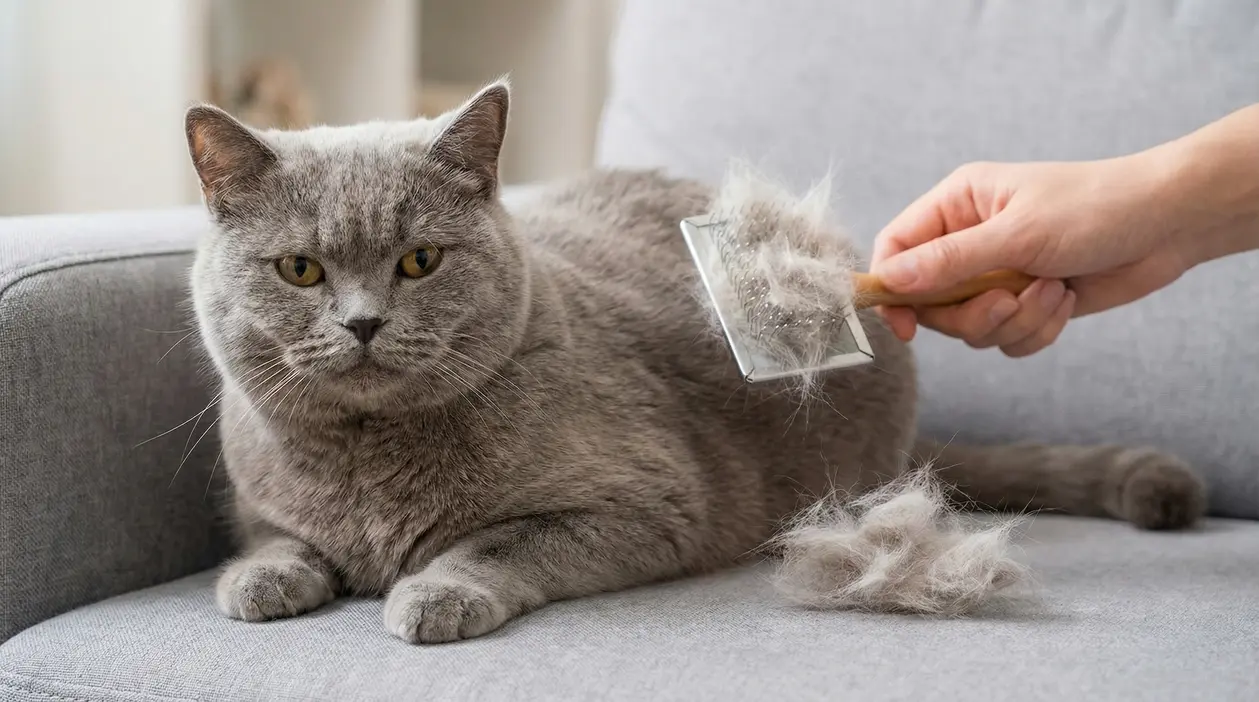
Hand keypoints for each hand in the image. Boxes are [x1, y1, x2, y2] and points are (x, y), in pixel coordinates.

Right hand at [869, 155, 1194, 355]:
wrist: (1170, 224)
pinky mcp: (1026, 303)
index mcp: (957, 205)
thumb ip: (948, 262)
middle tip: (1006, 301)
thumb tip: (888, 281)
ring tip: (1052, 290)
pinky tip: (1065, 300)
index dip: (891, 288)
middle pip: (931, 302)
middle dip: (972, 313)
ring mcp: (998, 274)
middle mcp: (970, 240)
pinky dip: (1036, 330)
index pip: (897, 248)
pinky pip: (1006, 340)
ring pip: (970, 327)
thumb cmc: (1096, 208)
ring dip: (1013, 320)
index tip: (905, 325)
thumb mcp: (1016, 234)